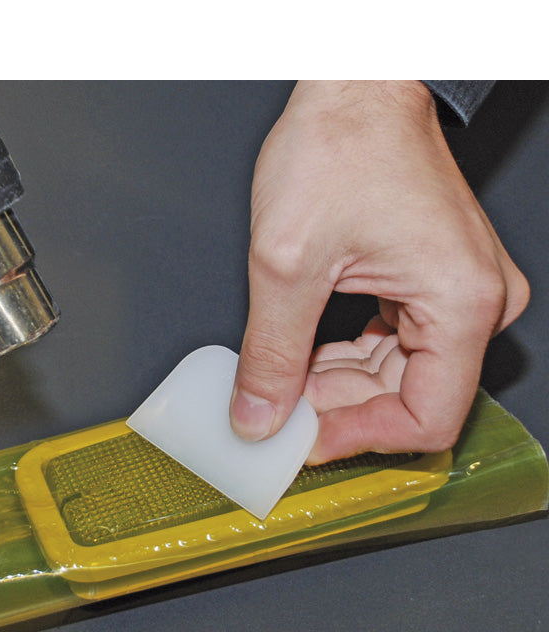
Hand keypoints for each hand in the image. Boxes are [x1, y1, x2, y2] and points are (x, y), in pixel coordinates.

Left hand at [230, 80, 529, 462]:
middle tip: (275, 417)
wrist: (354, 88)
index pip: (426, 418)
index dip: (360, 440)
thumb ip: (272, 353)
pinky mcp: (426, 286)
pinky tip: (300, 358)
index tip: (303, 442)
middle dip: (336, 412)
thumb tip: (260, 418)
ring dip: (333, 387)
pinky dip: (341, 360)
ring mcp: (451, 295)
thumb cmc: (341, 144)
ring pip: (392, 377)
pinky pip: (388, 346)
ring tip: (278, 385)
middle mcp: (473, 303)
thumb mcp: (288, 262)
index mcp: (460, 303)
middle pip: (405, 399)